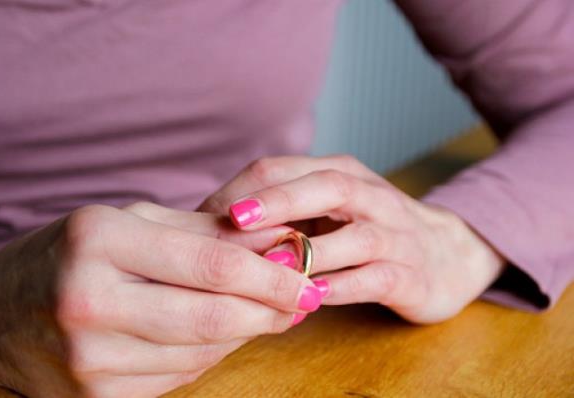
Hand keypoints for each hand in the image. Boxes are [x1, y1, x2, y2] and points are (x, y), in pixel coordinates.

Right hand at [0, 203, 320, 397]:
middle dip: (271, 311)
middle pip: (212, 317)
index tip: (308, 277)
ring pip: (201, 352)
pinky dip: (210, 355)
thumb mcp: (131, 222)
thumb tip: (278, 242)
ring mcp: (88, 359)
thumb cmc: (70, 254)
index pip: (211, 264)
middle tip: (304, 299)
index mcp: (100, 242)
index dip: (271, 275)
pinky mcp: (94, 397)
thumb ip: (206, 232)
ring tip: (266, 311)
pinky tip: (221, 332)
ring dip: (245, 332)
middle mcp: (90, 302)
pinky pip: (178, 378)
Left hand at [200, 155, 505, 323]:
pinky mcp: (411, 274)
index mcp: (340, 174)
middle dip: (278, 202)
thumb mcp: (327, 210)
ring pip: (355, 236)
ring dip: (312, 252)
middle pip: (325, 187)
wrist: (448, 253)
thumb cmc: (369, 230)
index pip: (287, 169)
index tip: (205, 215)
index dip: (246, 190)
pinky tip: (314, 296)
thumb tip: (212, 224)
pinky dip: (345, 286)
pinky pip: (377, 278)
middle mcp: (370, 197)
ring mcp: (395, 235)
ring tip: (271, 267)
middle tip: (234, 220)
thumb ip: (282, 211)